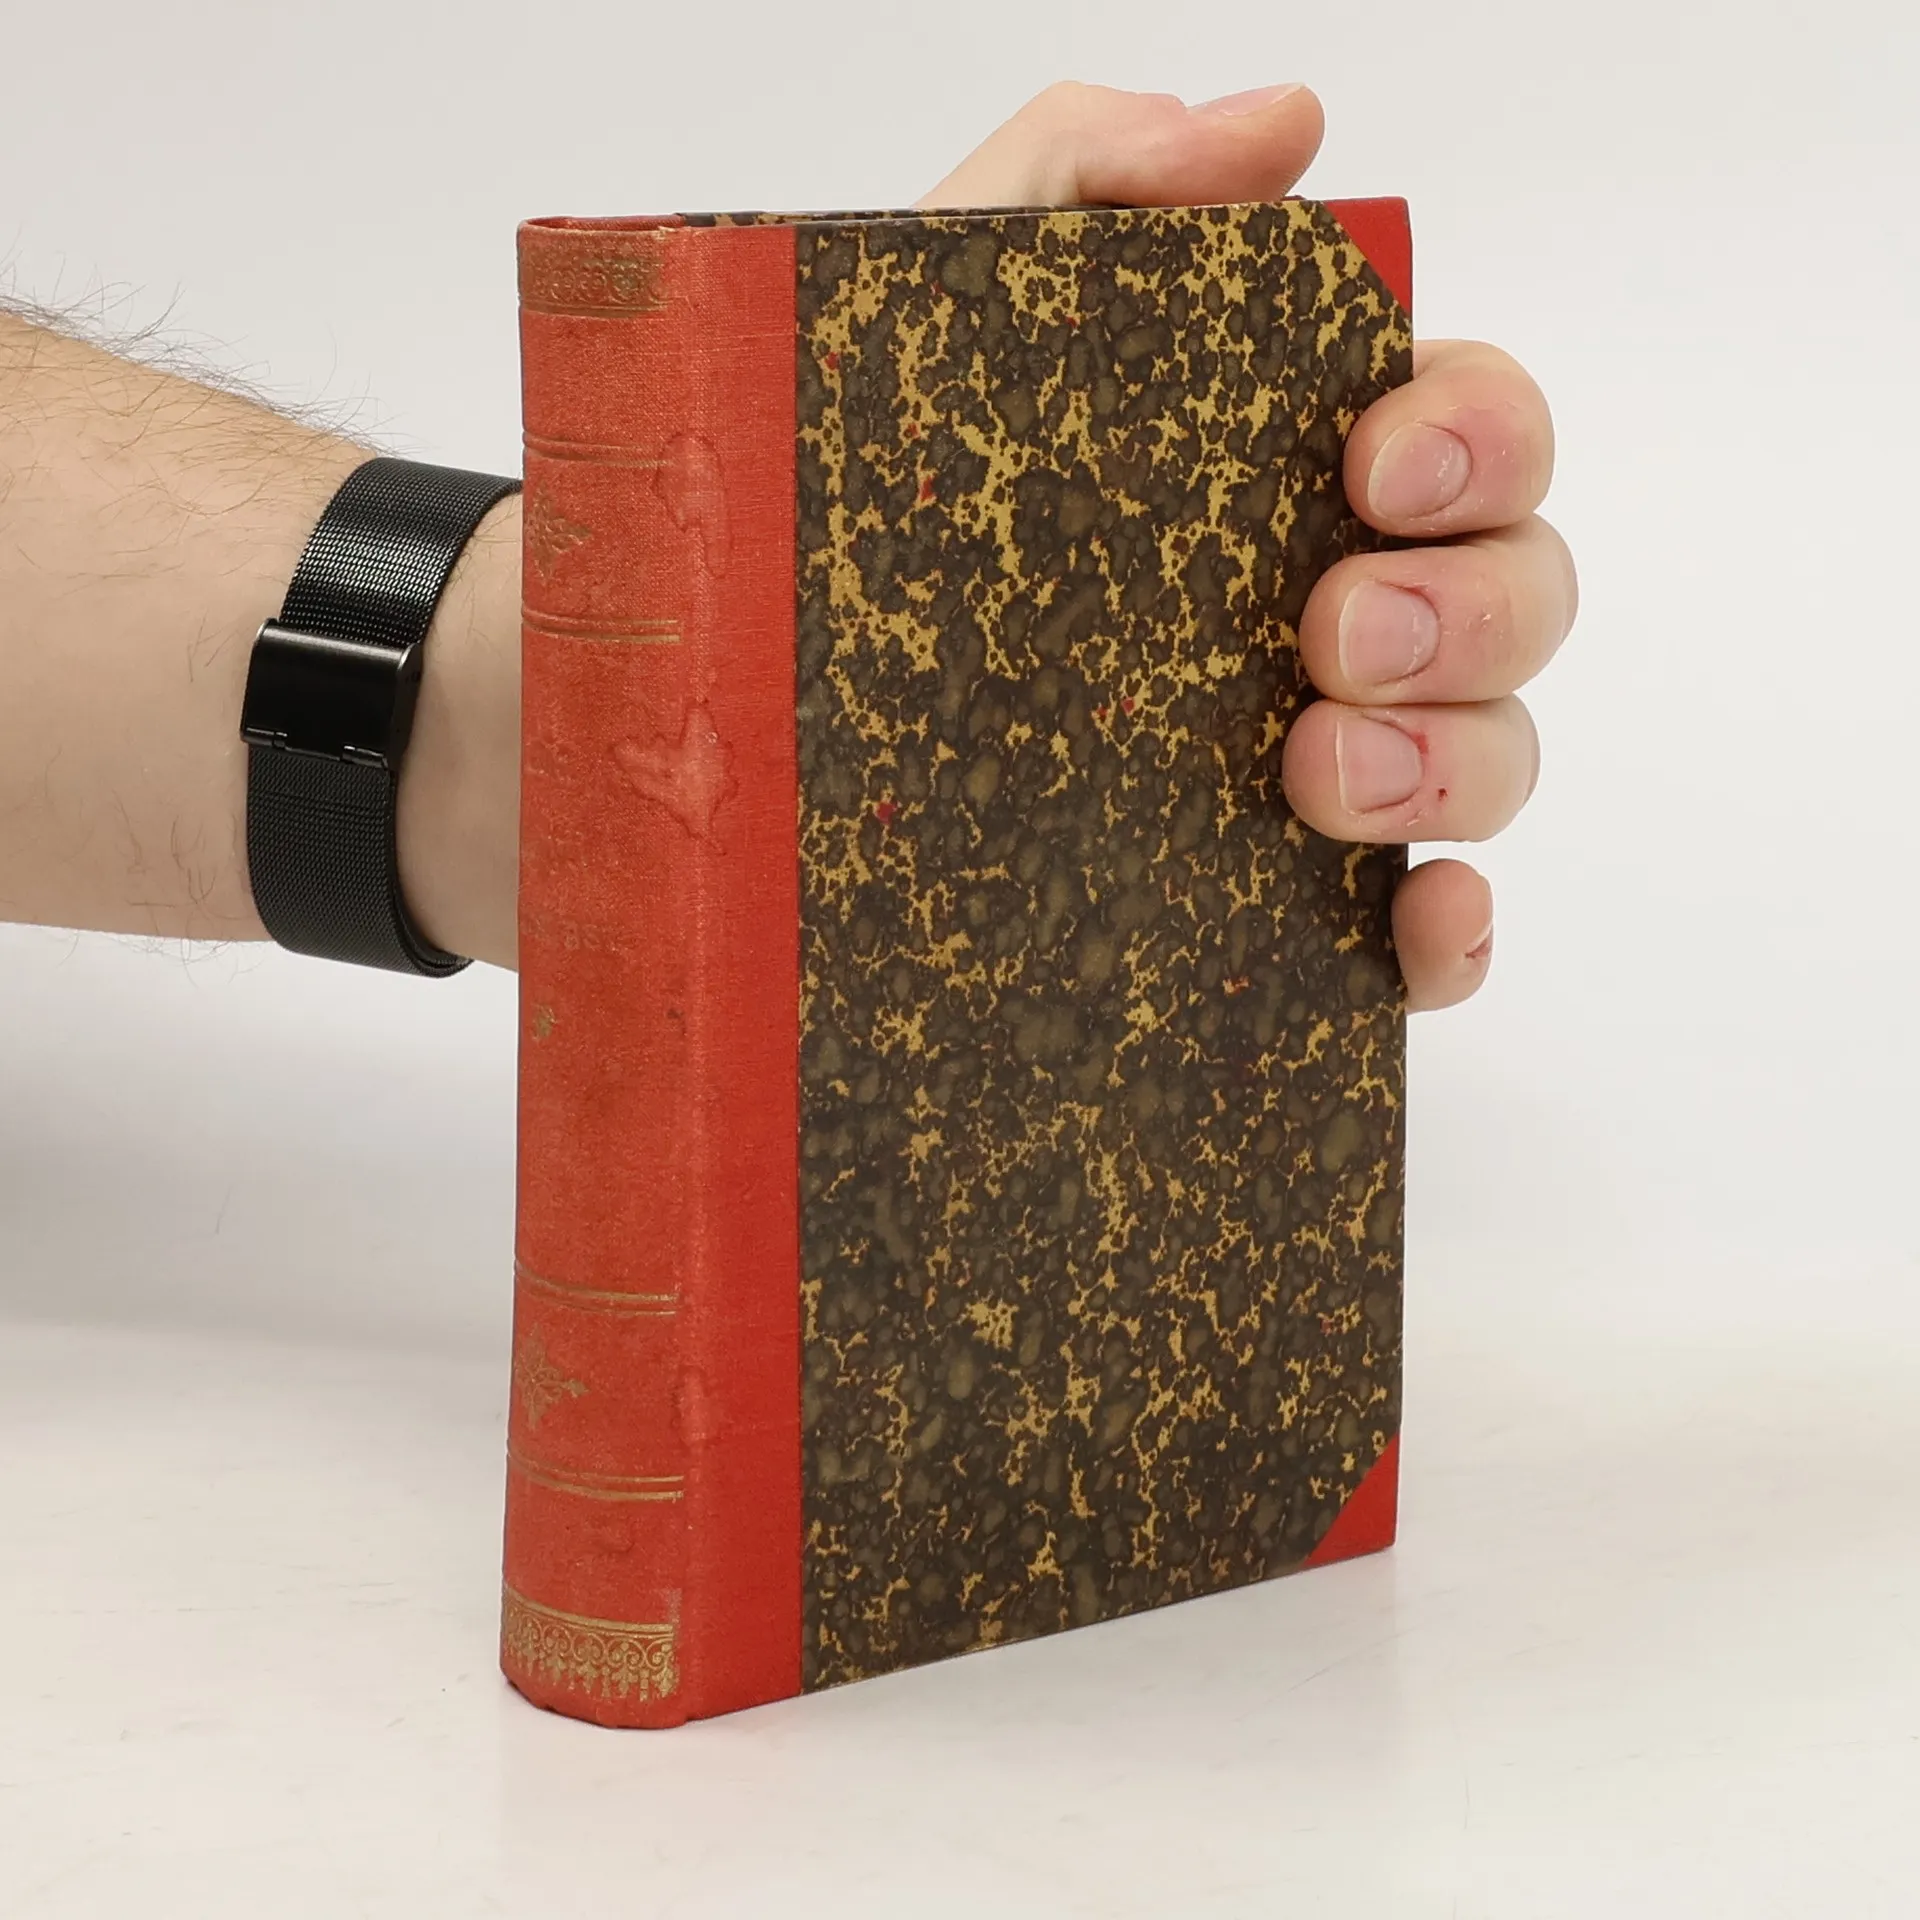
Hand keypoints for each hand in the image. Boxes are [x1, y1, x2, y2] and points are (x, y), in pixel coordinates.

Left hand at [918, 82, 1572, 1011]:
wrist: (714, 734)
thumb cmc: (832, 507)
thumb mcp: (913, 314)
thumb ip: (1076, 181)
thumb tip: (1286, 126)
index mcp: (1270, 476)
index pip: (1465, 425)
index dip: (1477, 429)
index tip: (1376, 460)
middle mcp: (1319, 622)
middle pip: (1516, 592)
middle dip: (1471, 602)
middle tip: (1332, 630)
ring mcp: (1309, 781)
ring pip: (1497, 761)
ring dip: (1458, 763)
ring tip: (1315, 772)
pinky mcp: (1276, 922)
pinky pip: (1426, 945)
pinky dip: (1452, 937)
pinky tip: (1410, 924)